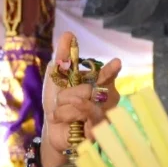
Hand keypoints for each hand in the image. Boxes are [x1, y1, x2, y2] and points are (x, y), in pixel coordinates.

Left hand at [40, 32, 121, 166]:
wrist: (51, 128)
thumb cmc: (57, 102)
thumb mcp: (55, 77)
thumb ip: (62, 56)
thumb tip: (68, 33)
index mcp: (99, 84)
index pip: (107, 75)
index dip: (111, 70)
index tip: (116, 62)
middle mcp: (106, 100)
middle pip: (94, 89)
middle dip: (71, 91)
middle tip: (60, 99)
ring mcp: (104, 117)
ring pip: (87, 103)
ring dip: (67, 104)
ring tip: (58, 110)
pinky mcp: (98, 133)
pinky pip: (85, 118)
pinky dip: (68, 115)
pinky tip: (61, 118)